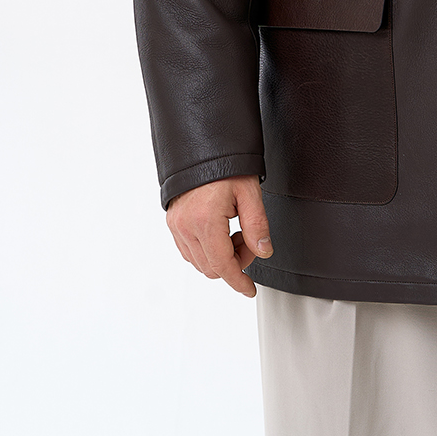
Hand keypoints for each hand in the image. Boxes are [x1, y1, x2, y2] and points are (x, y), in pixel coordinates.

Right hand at [165, 175, 272, 296]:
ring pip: (199, 262)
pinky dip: (207, 250)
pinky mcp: (173, 221)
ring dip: (220, 257)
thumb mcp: (250, 192)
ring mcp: (177, 225)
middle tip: (249, 242)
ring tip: (236, 232)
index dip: (238, 281)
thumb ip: (258, 226)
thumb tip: (263, 251)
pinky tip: (221, 232)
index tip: (249, 289)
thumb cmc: (226, 163)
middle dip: (234, 263)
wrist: (203, 146)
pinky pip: (189, 250)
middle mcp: (186, 226)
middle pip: (211, 268)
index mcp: (206, 220)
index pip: (222, 266)